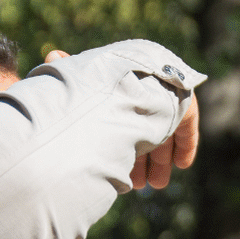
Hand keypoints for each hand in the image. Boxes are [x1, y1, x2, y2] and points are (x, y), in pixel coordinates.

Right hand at [44, 49, 199, 189]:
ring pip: (166, 133)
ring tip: (156, 183)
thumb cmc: (93, 90)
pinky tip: (182, 163)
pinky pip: (187, 123)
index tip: (123, 172)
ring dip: (161, 160)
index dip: (123, 147)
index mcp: (121, 91)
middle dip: (143, 161)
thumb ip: (65, 75)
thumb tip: (52, 54)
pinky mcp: (184, 101)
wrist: (122, 85)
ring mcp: (165, 97)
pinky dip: (186, 144)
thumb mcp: (75, 88)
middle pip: (146, 131)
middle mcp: (142, 95)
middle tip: (142, 184)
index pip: (124, 120)